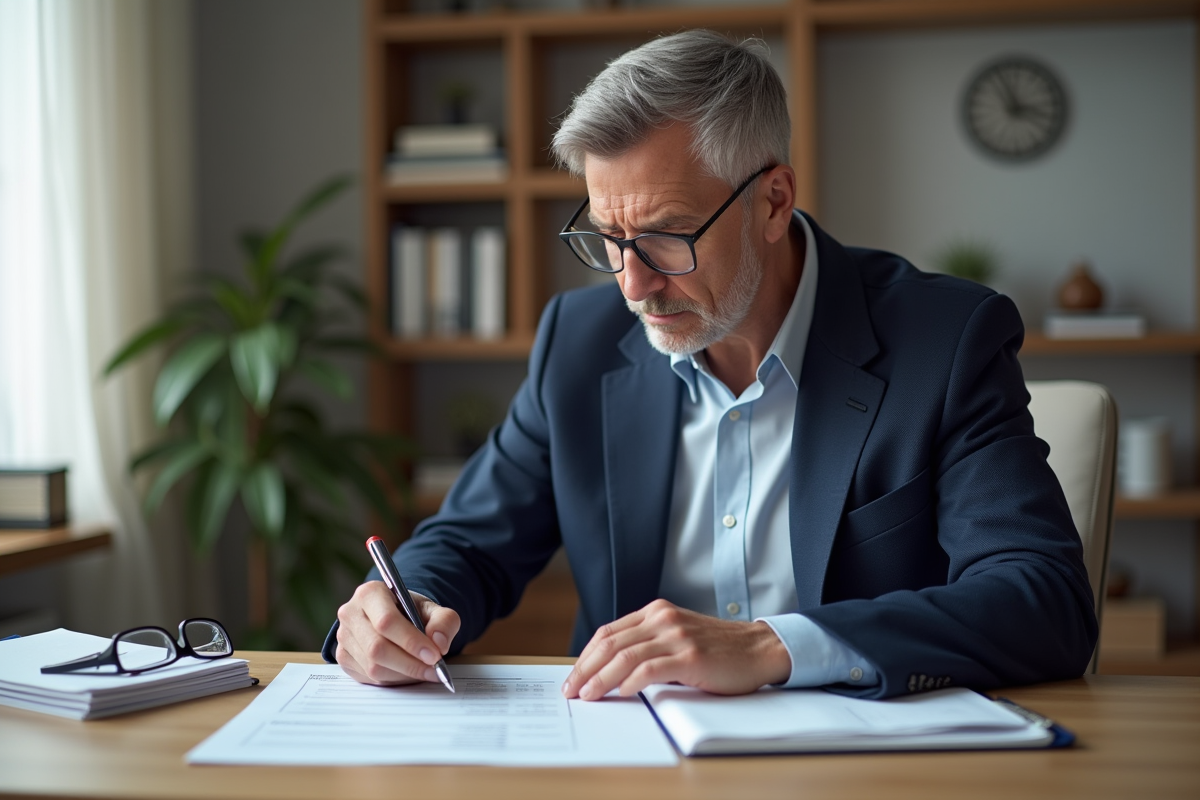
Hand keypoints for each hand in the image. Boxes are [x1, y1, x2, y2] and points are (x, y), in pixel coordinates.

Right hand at [334, 581, 460, 685]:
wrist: (393, 617)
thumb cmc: (410, 611)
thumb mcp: (432, 609)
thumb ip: (444, 621)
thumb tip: (439, 643)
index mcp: (370, 593)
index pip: (387, 621)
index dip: (411, 642)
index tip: (434, 655)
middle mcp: (351, 613)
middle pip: (377, 648)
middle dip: (410, 664)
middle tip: (435, 670)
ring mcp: (344, 637)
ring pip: (373, 667)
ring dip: (404, 675)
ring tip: (425, 672)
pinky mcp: (343, 658)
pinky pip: (368, 678)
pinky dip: (393, 680)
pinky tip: (407, 673)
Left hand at [561, 599, 791, 700]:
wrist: (759, 649)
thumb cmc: (718, 649)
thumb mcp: (678, 636)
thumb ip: (650, 644)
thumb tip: (612, 671)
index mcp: (656, 611)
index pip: (609, 632)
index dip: (586, 655)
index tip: (574, 676)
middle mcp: (663, 618)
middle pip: (611, 643)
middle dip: (585, 669)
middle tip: (571, 690)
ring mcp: (676, 636)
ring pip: (625, 656)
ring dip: (600, 678)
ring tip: (588, 696)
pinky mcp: (690, 656)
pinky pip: (650, 668)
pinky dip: (631, 681)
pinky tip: (621, 693)